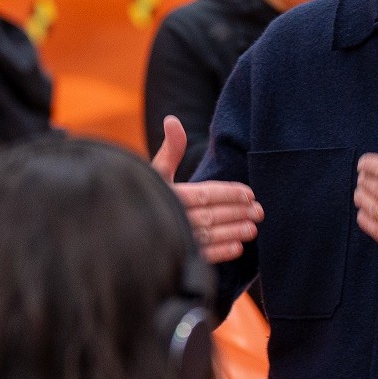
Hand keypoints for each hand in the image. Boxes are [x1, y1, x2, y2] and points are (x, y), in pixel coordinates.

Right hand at [152, 115, 262, 263]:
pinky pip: (200, 256)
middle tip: (259, 211)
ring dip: (233, 231)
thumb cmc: (140, 196)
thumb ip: (170, 149)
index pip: (205, 193)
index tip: (249, 194)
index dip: (229, 193)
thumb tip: (172, 119)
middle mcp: (169, 217)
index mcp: (167, 193)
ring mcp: (171, 240)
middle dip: (237, 212)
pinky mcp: (172, 259)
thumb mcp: (154, 171)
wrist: (118, 232)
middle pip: (211, 214)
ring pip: (209, 235)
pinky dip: (220, 252)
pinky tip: (237, 248)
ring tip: (252, 229)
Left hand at [354, 112, 377, 301]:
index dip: (367, 162)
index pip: (377, 166)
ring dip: (363, 195)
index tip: (366, 162)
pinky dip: (365, 216)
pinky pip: (368, 226)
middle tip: (367, 176)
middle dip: (365, 177)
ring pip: (364, 204)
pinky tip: (369, 213)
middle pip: (367, 184)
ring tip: (367, 192)